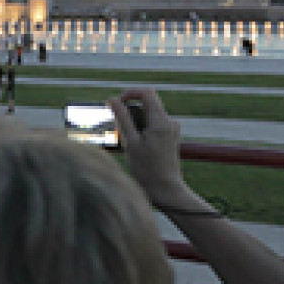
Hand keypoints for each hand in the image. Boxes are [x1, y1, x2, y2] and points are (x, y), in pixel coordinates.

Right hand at [109, 88, 192, 208]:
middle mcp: (169, 122)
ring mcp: (172, 130)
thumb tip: (112, 100)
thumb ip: (122, 118)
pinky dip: (142, 127)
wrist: (166, 190)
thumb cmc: (147, 169)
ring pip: (150, 114)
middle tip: (117, 123)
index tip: (117, 103)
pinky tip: (133, 143)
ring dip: (135, 119)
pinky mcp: (170, 137)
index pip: (146, 93)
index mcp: (161, 121)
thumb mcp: (130, 142)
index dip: (130, 93)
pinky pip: (154, 124)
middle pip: (148, 103)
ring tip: (124, 137)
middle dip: (130, 108)